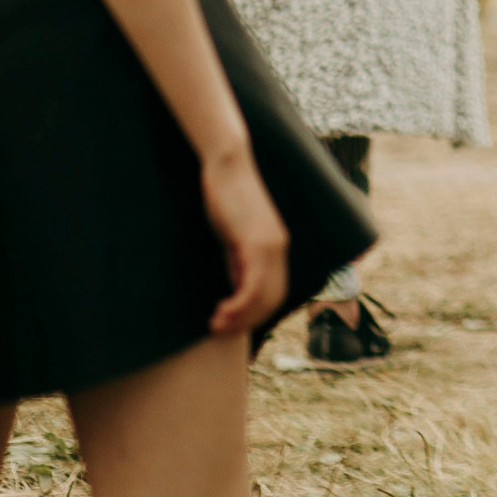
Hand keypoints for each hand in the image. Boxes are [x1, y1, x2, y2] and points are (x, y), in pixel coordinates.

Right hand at [200, 145, 287, 336]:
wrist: (228, 166)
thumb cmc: (225, 197)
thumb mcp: (233, 236)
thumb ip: (238, 260)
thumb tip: (236, 288)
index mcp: (276, 247)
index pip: (274, 293)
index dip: (254, 315)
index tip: (230, 325)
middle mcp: (279, 248)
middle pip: (273, 300)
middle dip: (247, 321)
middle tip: (220, 330)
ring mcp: (271, 245)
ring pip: (265, 296)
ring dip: (241, 317)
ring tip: (217, 325)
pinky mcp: (257, 241)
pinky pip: (255, 283)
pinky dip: (240, 303)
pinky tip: (222, 309)